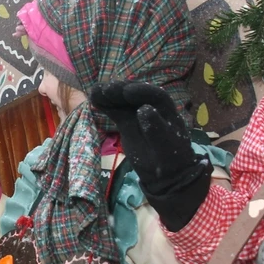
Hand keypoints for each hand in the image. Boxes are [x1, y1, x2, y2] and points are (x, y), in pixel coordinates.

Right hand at [90, 81, 210, 229]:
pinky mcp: (126, 121)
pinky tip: (93, 98)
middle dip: (121, 91)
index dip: (141, 91)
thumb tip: (144, 109)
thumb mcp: (165, 147)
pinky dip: (104, 105)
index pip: (155, 96)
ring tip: (94, 91)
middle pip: (135, 95)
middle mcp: (151, 107)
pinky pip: (114, 111)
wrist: (165, 174)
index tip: (128, 91)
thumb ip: (155, 129)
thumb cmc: (170, 160)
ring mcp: (137, 113)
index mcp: (166, 111)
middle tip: (106, 89)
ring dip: (109, 95)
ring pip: (122, 101)